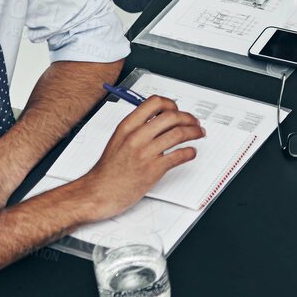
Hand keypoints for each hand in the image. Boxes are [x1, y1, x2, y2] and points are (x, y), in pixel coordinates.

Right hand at [74, 96, 205, 220]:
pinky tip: (191, 152)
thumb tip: (159, 119)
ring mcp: (145, 153)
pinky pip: (179, 155)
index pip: (154, 103)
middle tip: (194, 123)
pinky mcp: (153, 170)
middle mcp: (137, 136)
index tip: (178, 110)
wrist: (97, 193)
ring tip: (199, 134)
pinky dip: (190, 152)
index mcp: (127, 126)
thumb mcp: (118, 140)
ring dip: (194, 132)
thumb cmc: (107, 170)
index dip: (171, 104)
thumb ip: (137, 128)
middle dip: (188, 118)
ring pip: (178, 133)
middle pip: (171, 116)